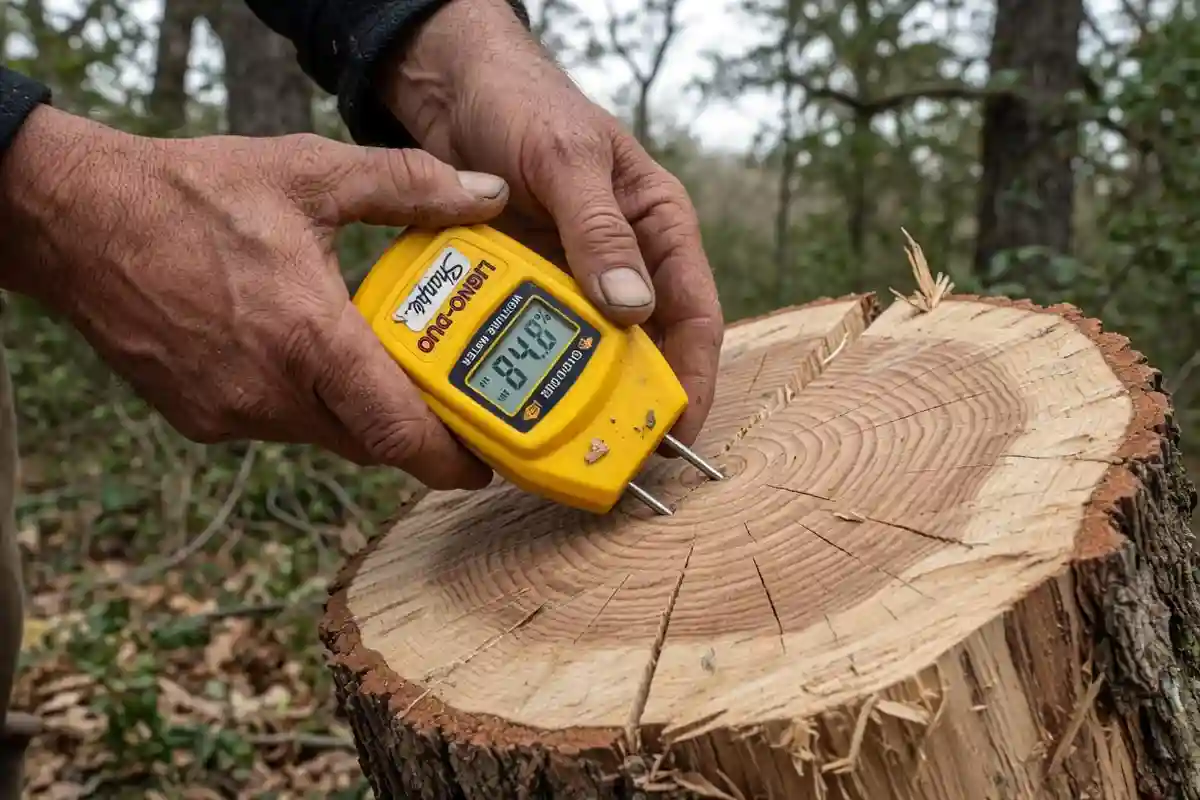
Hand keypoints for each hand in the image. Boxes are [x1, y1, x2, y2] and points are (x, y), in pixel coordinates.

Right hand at [0, 105, 512, 489]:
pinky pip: (274, 425)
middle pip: (368, 443)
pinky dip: (302, 403)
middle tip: (448, 411)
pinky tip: (300, 357)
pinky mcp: (198, 420)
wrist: (78, 219)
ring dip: (355, 413)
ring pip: (322, 436)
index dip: (448, 460)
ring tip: (376, 368)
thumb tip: (487, 193)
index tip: (484, 466)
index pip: (397, 431)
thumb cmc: (194, 193)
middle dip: (411, 435)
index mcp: (310, 336)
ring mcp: (231, 412)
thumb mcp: (312, 173)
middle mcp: (272, 390)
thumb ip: (410, 186)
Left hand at [382, 0, 723, 446]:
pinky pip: (537, 336)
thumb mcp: (568, 162)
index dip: (694, 378)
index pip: (695, 315)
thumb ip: (600, 231)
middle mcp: (625, 261)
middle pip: (646, 348)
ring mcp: (574, 277)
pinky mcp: (528, 284)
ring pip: (591, 351)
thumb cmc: (526, 106)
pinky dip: (531, 367)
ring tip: (562, 441)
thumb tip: (633, 309)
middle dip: (635, 403)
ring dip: (581, 393)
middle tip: (614, 454)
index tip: (678, 431)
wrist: (455, 88)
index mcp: (659, 228)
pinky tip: (513, 397)